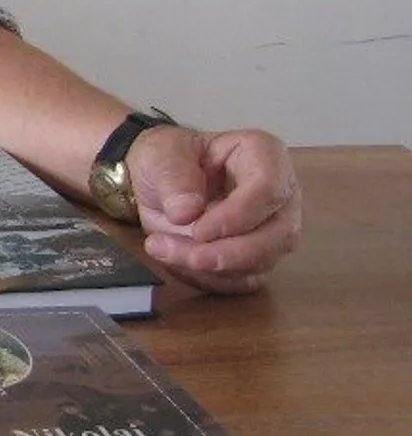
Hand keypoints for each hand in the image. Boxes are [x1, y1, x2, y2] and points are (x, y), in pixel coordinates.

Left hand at [128, 126, 301, 293]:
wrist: (156, 182)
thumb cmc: (167, 158)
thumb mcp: (159, 154)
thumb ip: (173, 176)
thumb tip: (187, 212)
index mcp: (263, 155)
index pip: (269, 190)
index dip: (236, 216)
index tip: (197, 229)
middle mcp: (280, 195)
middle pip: (278, 236)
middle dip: (228, 254)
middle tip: (180, 254)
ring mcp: (273, 230)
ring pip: (261, 263)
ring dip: (212, 269)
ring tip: (163, 249)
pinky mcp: (257, 258)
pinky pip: (243, 281)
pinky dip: (209, 279)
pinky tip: (176, 262)